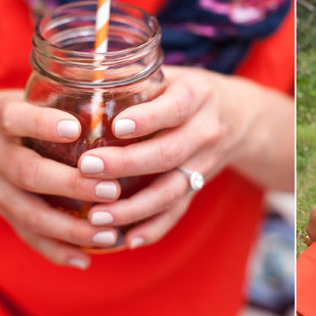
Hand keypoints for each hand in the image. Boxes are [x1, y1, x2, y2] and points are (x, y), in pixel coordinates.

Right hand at [0, 90, 122, 267]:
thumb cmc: (16, 113)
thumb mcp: (28, 94)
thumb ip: (67, 94)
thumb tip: (128, 76)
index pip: (15, 118)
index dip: (42, 124)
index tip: (75, 128)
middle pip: (29, 174)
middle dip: (72, 185)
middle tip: (112, 190)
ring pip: (29, 213)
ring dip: (70, 228)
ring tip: (108, 233)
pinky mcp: (1, 212)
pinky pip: (27, 236)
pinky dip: (56, 250)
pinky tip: (85, 259)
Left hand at [72, 66, 290, 247]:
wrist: (238, 117)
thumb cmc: (187, 91)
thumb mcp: (170, 75)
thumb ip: (134, 79)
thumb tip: (77, 80)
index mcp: (197, 95)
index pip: (175, 108)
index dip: (148, 119)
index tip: (117, 126)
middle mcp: (205, 131)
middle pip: (169, 153)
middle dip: (127, 164)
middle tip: (87, 168)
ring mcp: (204, 163)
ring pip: (172, 190)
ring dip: (134, 207)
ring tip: (97, 215)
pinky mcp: (199, 187)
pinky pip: (178, 211)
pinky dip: (154, 228)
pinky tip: (127, 240)